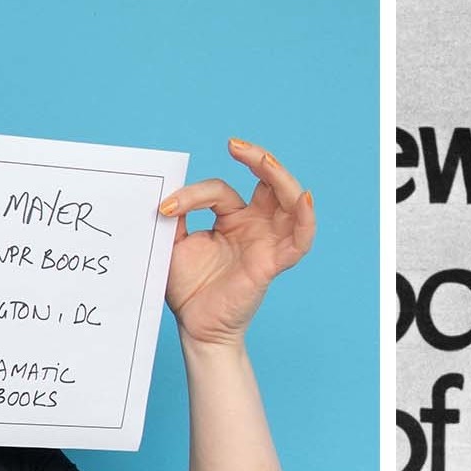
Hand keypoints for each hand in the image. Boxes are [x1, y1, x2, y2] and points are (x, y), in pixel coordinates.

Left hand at [161, 139, 315, 348]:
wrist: (194, 326)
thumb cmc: (187, 287)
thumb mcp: (174, 243)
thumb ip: (177, 215)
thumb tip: (166, 190)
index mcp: (233, 218)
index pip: (221, 191)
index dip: (193, 195)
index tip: (164, 208)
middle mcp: (255, 225)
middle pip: (270, 183)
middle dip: (257, 159)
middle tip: (235, 145)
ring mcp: (267, 242)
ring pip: (289, 201)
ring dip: (281, 177)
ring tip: (263, 160)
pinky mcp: (273, 262)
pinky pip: (299, 239)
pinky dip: (306, 218)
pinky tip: (304, 198)